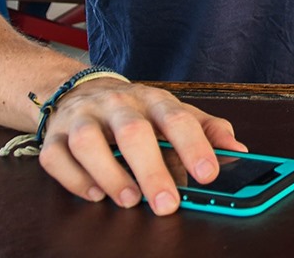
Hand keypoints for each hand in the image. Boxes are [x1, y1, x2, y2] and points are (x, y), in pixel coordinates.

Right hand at [35, 78, 244, 214]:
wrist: (79, 90)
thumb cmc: (135, 110)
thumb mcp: (174, 112)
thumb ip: (208, 130)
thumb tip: (238, 151)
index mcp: (153, 100)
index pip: (177, 118)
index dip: (194, 146)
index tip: (208, 174)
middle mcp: (117, 105)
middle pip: (132, 131)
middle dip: (151, 169)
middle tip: (167, 203)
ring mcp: (82, 118)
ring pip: (88, 141)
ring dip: (109, 173)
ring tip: (129, 199)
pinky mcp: (54, 136)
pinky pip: (55, 156)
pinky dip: (74, 178)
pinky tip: (94, 194)